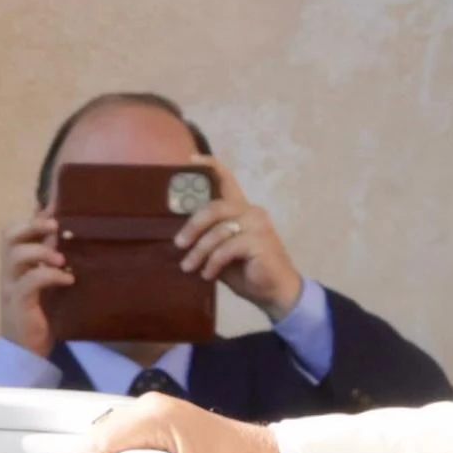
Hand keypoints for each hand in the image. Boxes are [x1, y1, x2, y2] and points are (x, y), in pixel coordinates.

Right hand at [0, 210, 68, 356]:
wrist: (27, 352)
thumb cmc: (41, 315)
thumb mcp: (48, 282)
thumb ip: (52, 260)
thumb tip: (68, 235)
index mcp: (16, 264)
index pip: (15, 231)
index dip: (34, 216)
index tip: (56, 205)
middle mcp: (9, 271)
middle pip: (9, 236)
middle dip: (32, 226)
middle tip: (55, 227)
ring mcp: (11, 286)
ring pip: (15, 255)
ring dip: (40, 252)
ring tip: (61, 260)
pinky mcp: (19, 303)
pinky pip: (30, 281)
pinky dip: (50, 276)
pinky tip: (68, 280)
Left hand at [176, 159, 304, 314]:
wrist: (274, 292)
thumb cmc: (246, 272)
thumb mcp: (220, 253)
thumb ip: (206, 239)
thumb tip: (177, 237)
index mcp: (241, 210)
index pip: (227, 180)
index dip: (210, 167)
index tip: (189, 160)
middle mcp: (251, 211)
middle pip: (215, 206)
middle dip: (192, 226)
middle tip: (178, 244)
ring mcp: (258, 224)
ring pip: (219, 230)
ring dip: (199, 251)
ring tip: (189, 267)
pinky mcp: (260, 241)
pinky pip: (228, 248)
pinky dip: (214, 262)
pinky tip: (208, 275)